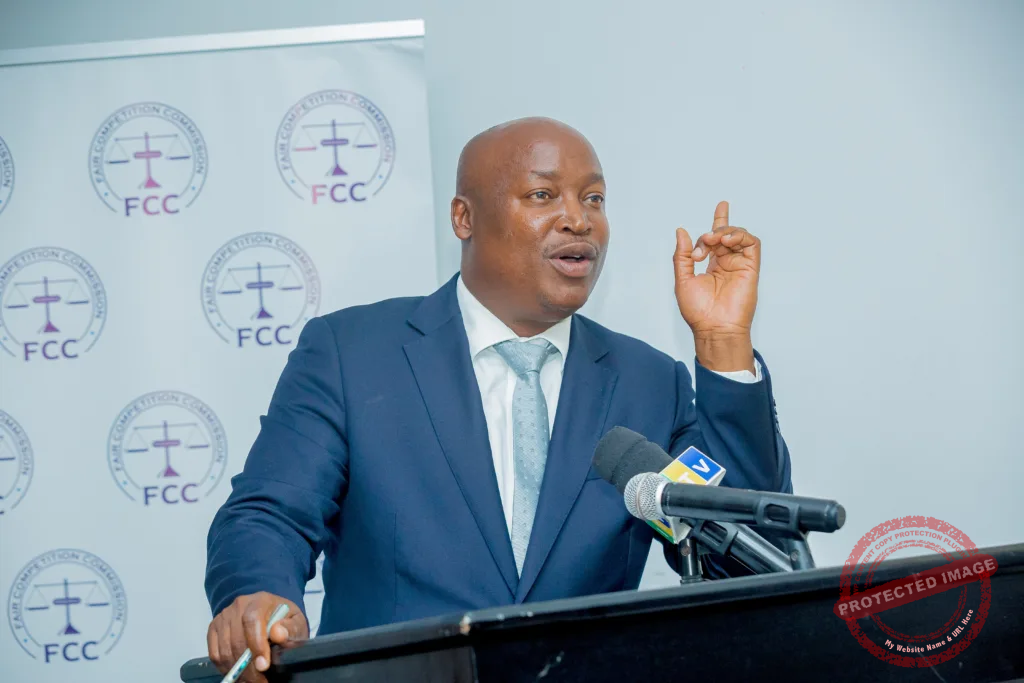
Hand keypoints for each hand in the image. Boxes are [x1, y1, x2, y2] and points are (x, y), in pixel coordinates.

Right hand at [207, 592, 307, 682]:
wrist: (270, 613)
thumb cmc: (283, 620)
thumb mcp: (296, 622)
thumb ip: (291, 628)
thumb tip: (278, 633)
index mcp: (260, 601)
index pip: (252, 621)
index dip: (256, 645)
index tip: (264, 665)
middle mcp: (238, 606)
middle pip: (237, 639)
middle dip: (249, 666)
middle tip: (261, 681)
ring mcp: (223, 617)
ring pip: (225, 650)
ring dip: (238, 670)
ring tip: (253, 679)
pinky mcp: (214, 629)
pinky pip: (215, 654)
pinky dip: (226, 668)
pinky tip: (240, 674)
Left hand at [673, 201, 758, 371]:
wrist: (714, 327)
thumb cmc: (698, 311)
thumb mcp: (683, 279)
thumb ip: (682, 255)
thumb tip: (681, 231)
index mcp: (712, 266)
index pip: (716, 239)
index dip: (720, 220)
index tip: (722, 205)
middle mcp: (727, 263)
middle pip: (725, 234)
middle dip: (713, 231)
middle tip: (704, 243)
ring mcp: (739, 265)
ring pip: (739, 236)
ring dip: (725, 231)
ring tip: (714, 240)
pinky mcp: (751, 268)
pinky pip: (751, 244)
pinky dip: (741, 236)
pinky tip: (726, 240)